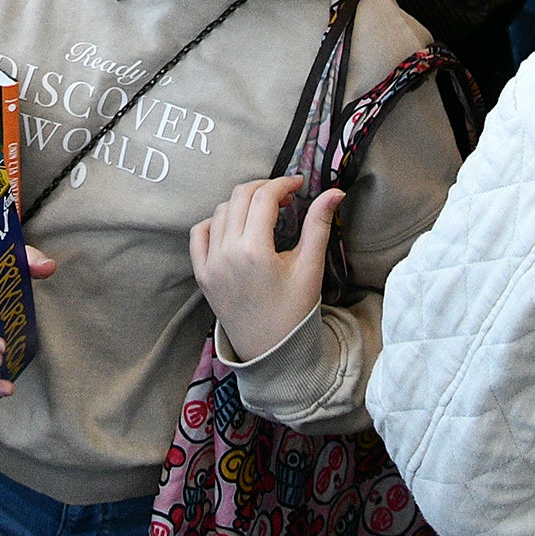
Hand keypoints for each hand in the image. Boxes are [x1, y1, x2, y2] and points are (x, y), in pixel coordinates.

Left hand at [191, 176, 340, 365]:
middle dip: (264, 188)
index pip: (264, 197)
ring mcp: (210, 264)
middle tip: (285, 196)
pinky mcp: (202, 274)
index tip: (298, 184)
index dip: (283, 183)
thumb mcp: (310, 268)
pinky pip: (199, 234)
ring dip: (242, 203)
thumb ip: (319, 225)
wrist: (272, 352)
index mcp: (255, 250)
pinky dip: (215, 222)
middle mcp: (227, 253)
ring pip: (220, 211)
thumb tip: (335, 192)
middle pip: (240, 197)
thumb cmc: (295, 313)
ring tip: (264, 212)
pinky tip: (235, 227)